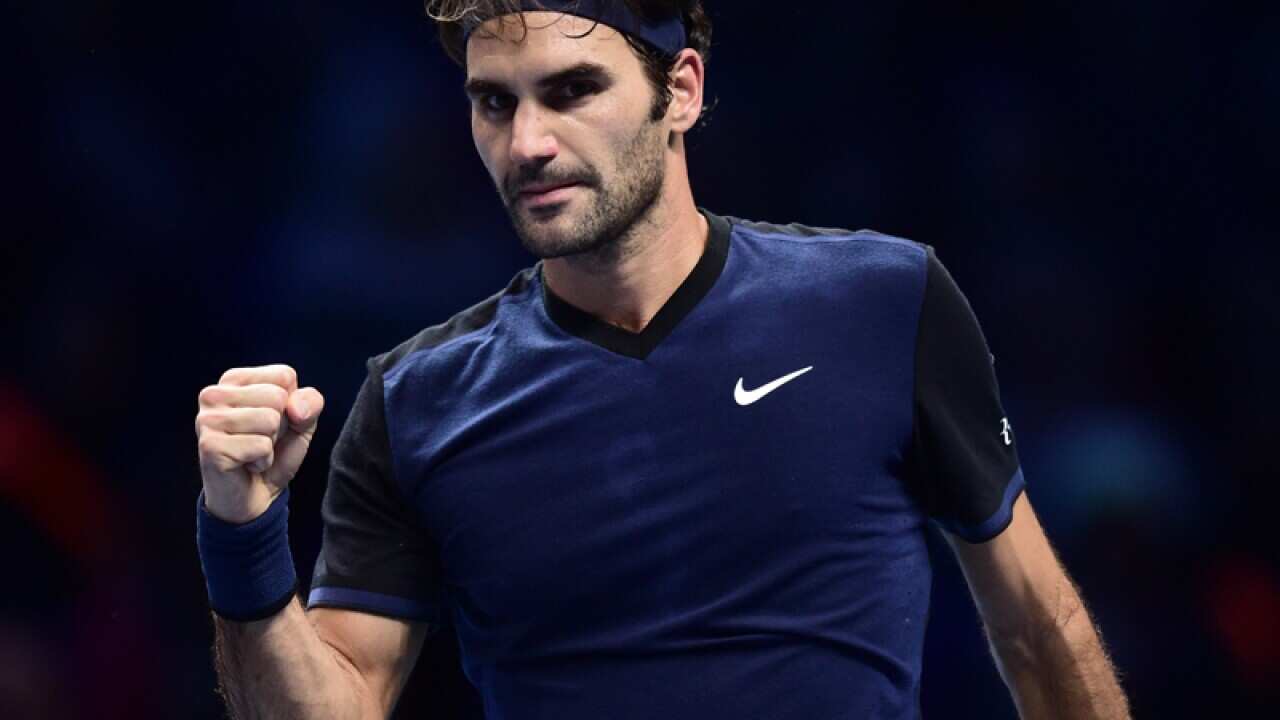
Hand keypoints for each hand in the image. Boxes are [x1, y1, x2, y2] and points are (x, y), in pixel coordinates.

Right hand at [195, 364, 324, 523]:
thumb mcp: (302, 422)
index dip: (291, 405)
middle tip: (261, 441)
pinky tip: (247, 465)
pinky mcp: (210, 445)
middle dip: (280, 425)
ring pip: (269, 420)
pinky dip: (263, 460)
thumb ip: (310, 403)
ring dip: (270, 444)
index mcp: (234, 380)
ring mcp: (207, 419)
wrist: (255, 497)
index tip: (272, 423)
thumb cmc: (275, 453)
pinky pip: (261, 445)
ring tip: (253, 453)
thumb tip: (296, 408)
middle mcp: (213, 394)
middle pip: (277, 396)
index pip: (284, 375)